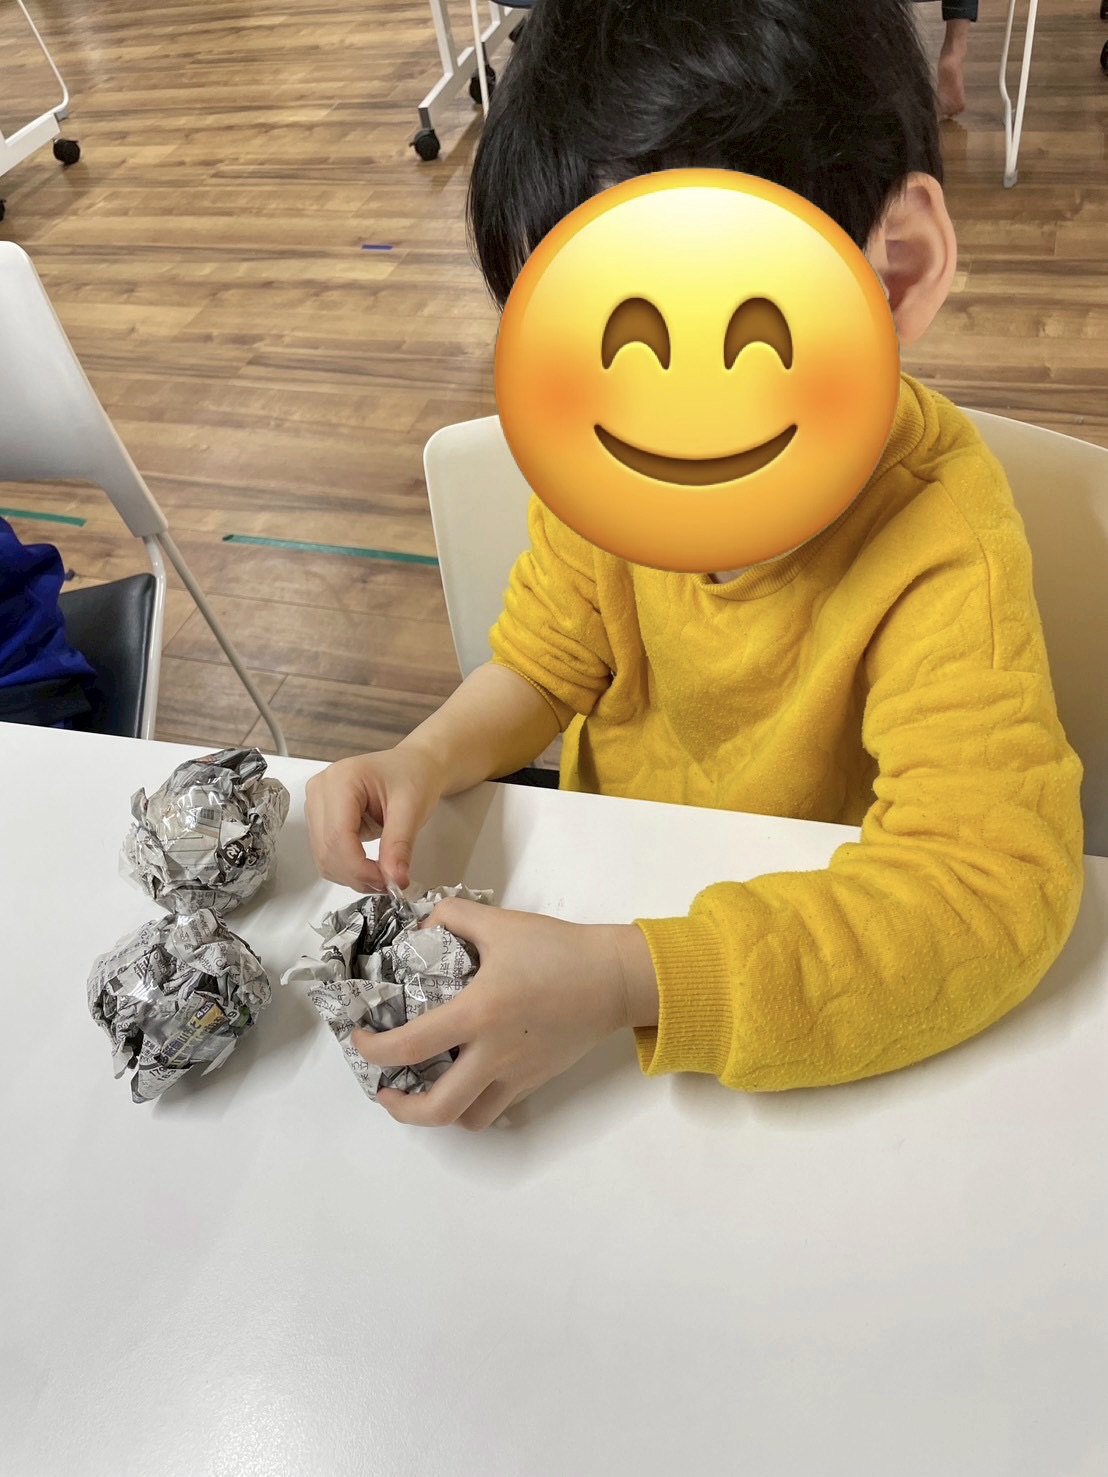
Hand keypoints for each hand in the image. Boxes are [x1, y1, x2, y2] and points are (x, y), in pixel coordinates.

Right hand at [305, 742, 444, 892]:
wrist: (413, 766)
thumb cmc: (413, 776)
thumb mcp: (413, 809)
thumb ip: (399, 846)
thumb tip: (394, 879)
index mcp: (341, 779)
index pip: (338, 835)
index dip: (359, 867)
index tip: (386, 882)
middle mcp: (321, 790)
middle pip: (327, 849)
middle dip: (357, 875)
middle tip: (389, 883)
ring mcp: (316, 804)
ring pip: (323, 856)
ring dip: (351, 875)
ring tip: (382, 875)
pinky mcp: (320, 818)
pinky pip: (326, 854)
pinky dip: (347, 869)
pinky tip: (369, 868)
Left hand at [354, 898, 658, 1129]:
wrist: (612, 977)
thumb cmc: (556, 948)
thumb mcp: (498, 921)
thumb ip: (451, 918)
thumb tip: (421, 931)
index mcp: (477, 1013)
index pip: (408, 1046)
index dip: (372, 1051)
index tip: (360, 1039)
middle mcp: (493, 1054)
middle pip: (436, 1109)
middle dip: (399, 1108)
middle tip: (385, 1088)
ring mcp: (516, 1074)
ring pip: (467, 1119)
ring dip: (437, 1112)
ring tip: (425, 1088)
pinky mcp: (535, 1081)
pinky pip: (496, 1109)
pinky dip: (473, 1104)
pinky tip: (466, 1080)